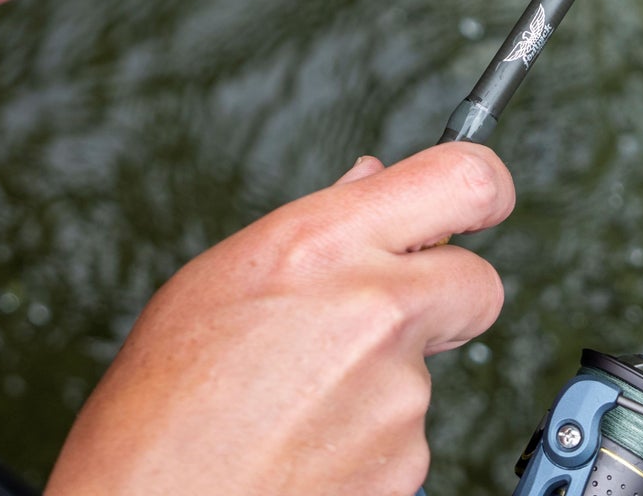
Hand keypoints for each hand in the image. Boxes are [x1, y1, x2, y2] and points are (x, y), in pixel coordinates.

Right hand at [47, 144, 514, 495]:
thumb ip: (318, 226)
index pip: (465, 179)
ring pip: (427, 368)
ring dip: (382, 379)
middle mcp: (375, 308)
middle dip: (445, 295)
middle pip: (478, 282)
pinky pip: (407, 434)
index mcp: (325, 245)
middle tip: (383, 315)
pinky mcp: (408, 463)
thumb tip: (372, 183)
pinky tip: (306, 441)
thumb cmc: (160, 403)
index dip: (481, 187)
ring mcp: (399, 394)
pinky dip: (369, 439)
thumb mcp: (220, 278)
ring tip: (295, 400)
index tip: (476, 201)